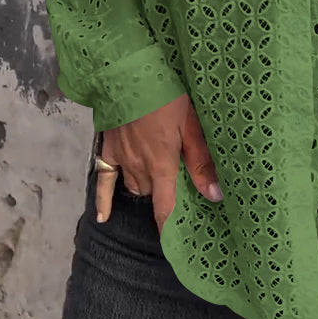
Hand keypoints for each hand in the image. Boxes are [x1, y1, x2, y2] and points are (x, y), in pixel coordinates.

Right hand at [95, 95, 222, 234]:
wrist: (128, 72)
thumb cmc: (165, 94)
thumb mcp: (191, 124)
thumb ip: (201, 161)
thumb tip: (214, 195)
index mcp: (162, 163)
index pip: (165, 207)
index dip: (170, 228)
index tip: (176, 247)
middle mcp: (139, 167)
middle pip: (153, 194)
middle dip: (165, 195)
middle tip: (179, 192)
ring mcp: (121, 159)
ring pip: (135, 187)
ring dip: (147, 188)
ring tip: (159, 184)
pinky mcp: (108, 148)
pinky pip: (103, 179)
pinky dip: (103, 200)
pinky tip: (103, 217)